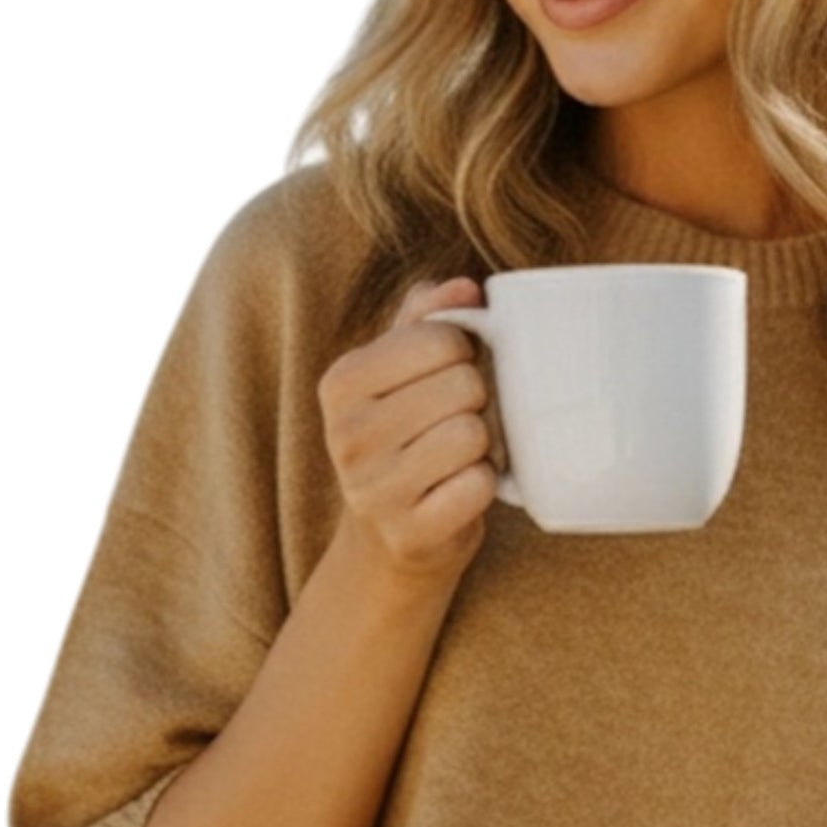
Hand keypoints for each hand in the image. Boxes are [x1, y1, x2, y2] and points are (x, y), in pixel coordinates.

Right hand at [317, 276, 497, 589]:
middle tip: (460, 423)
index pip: (441, 338)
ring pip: (472, 435)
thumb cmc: (405, 441)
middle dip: (477, 403)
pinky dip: (483, 487)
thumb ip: (427, 319)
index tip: (450, 378)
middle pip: (462, 386)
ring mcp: (375, 490)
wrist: (390, 538)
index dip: (466, 355)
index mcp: (342, 382)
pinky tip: (460, 491)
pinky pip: (478, 486)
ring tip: (461, 457)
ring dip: (482, 447)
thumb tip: (465, 288)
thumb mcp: (401, 373)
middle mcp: (348, 434)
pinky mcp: (409, 533)